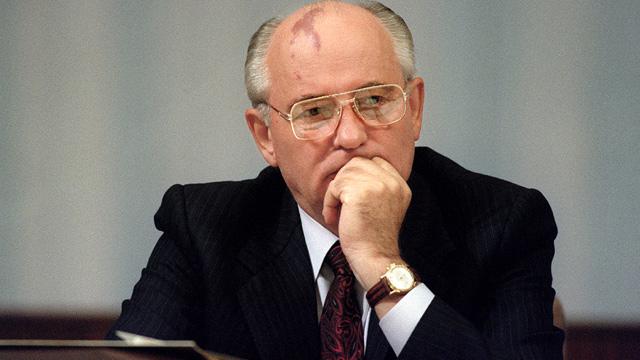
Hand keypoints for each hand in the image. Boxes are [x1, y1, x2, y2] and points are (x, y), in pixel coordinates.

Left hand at [322, 156, 411, 289]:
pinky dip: (329, 202)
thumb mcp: (384, 206)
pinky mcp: (359, 193)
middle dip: (344, 181)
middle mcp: (392, 182)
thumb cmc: (374, 238)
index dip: (358, 174)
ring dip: (335, 192)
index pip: (375, 161)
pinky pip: (334, 186)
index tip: (351, 193)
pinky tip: (333, 217)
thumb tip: (350, 171)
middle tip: (341, 203)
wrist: (375, 258)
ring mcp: (377, 186)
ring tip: (337, 212)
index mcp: (400, 185)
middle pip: (357, 163)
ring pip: (344, 173)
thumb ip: (376, 186)